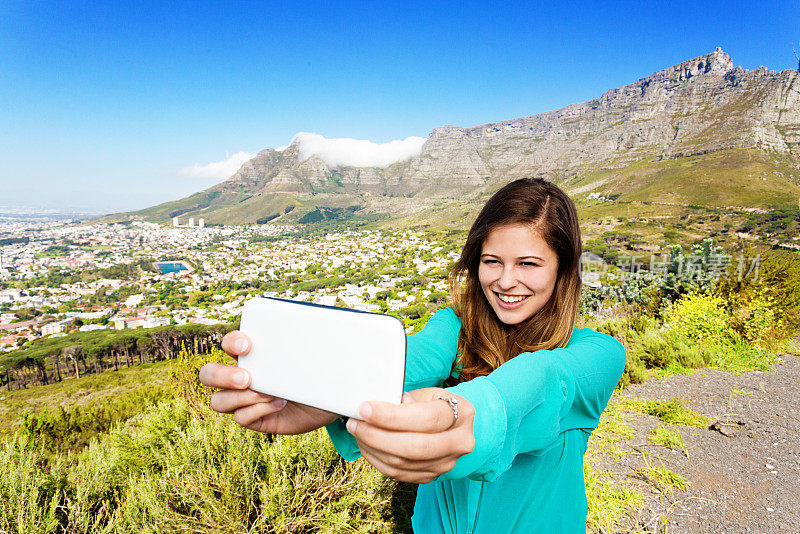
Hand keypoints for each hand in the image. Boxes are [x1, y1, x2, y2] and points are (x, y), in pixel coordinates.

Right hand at [199, 330, 338, 433]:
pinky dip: (257, 411)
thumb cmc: (318, 370)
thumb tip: (323, 316)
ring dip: (241, 398)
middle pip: (208, 374)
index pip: (229, 342)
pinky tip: (278, 404)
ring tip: (269, 394)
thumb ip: (309, 334)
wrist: (328, 399)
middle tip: (247, 378)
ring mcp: (244, 399)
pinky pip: (240, 418)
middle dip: (222, 376)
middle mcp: (241, 375)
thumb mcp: (315, 351)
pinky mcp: (254, 418)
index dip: (232, 342)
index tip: (247, 346)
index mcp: (252, 353)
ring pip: (218, 401)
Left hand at [346, 388, 474, 483]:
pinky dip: (376, 460)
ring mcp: (446, 463)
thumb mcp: (428, 393)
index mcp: (462, 414)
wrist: (452, 424)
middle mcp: (460, 442)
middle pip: (414, 447)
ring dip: (372, 448)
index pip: (426, 419)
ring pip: (402, 463)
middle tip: (356, 423)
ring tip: (357, 431)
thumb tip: (381, 407)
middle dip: (377, 435)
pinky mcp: (431, 476)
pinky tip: (366, 445)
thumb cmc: (435, 404)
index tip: (365, 409)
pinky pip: (398, 474)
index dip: (392, 416)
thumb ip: (408, 399)